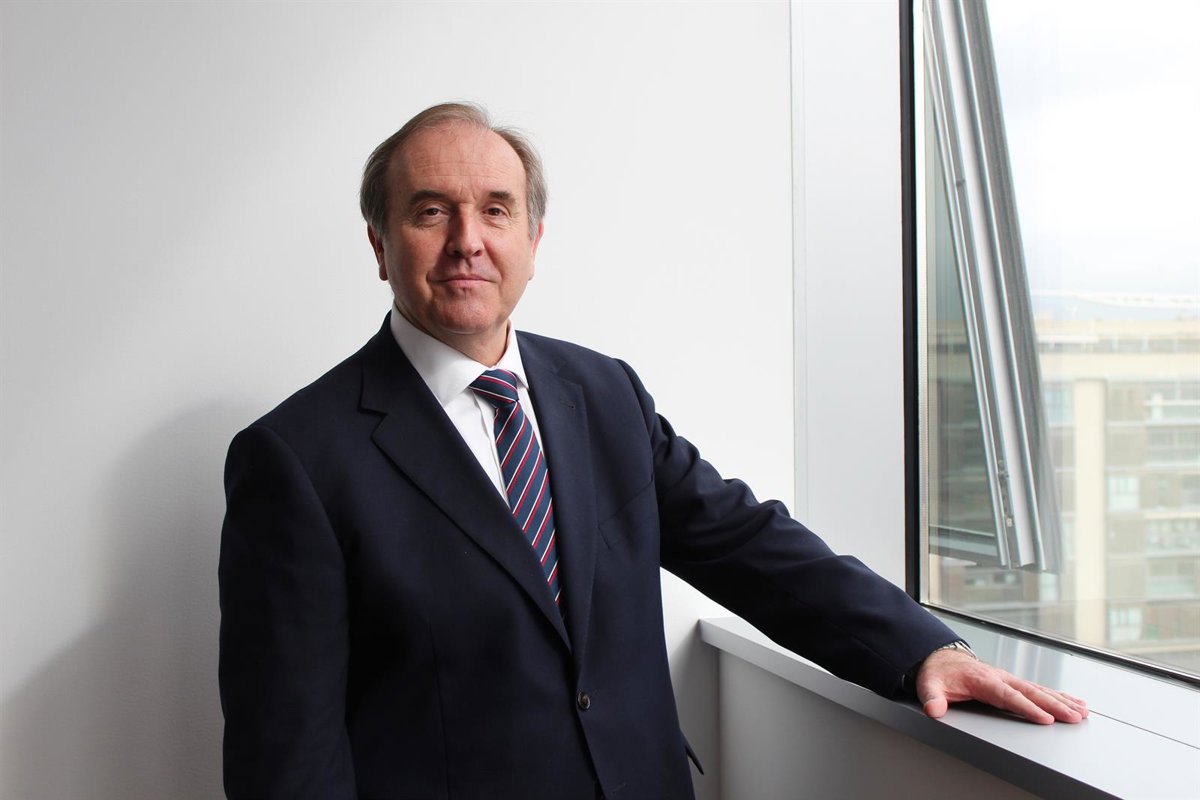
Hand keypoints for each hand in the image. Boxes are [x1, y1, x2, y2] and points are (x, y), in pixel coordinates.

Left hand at [916, 649, 1088, 723]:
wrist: (940, 658)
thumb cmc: (937, 674)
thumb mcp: (929, 685)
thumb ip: (932, 698)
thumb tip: (934, 709)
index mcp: (982, 680)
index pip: (1008, 696)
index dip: (1027, 707)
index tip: (1046, 719)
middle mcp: (999, 677)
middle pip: (1031, 692)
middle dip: (1055, 705)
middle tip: (1075, 718)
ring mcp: (1008, 678)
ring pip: (1039, 690)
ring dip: (1062, 701)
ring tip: (1083, 712)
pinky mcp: (1012, 682)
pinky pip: (1038, 689)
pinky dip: (1058, 696)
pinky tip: (1074, 703)